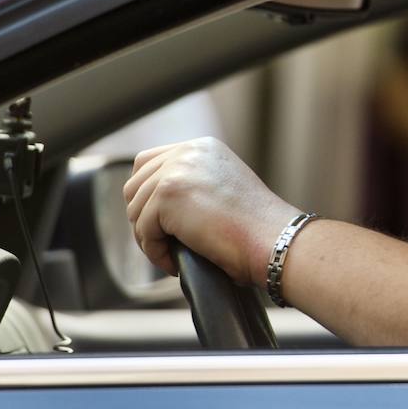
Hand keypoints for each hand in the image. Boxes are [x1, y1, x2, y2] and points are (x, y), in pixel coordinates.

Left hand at [123, 137, 297, 283]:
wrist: (273, 238)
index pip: (147, 163)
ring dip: (150, 238)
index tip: (159, 222)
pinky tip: (175, 262)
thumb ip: (193, 182)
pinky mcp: (168, 195)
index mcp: (202, 147)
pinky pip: (144, 231)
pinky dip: (155, 252)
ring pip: (135, 210)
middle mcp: (188, 152)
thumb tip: (155, 203)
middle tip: (166, 242)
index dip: (146, 196)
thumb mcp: (223, 187)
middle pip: (134, 186)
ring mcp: (176, 170)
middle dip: (144, 219)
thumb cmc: (256, 226)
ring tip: (172, 253)